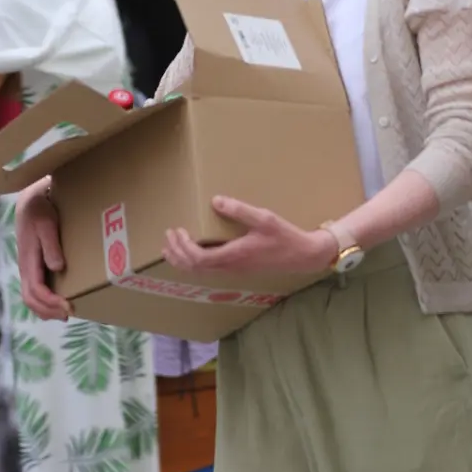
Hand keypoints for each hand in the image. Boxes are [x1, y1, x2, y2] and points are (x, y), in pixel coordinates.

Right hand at [15, 179, 71, 319]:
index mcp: (28, 261)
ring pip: (31, 297)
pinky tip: (58, 302)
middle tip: (69, 314)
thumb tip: (58, 267)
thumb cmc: (40, 211)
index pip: (36, 290)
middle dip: (48, 310)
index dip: (51, 302)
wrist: (30, 201)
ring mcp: (27, 268)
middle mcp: (25, 268)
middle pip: (30, 299)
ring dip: (46, 309)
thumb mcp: (47, 225)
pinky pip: (35, 290)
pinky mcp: (32, 266)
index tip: (68, 306)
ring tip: (64, 313)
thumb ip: (51, 246)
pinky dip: (45, 301)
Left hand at [163, 197, 336, 279]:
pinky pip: (209, 268)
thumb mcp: (264, 218)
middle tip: (168, 235)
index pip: (198, 258)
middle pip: (193, 267)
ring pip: (200, 270)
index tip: (177, 230)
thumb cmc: (285, 237)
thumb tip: (215, 201)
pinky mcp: (238, 268)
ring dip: (182, 259)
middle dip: (177, 253)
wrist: (303, 256)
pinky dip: (194, 262)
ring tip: (171, 246)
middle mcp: (231, 266)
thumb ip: (239, 210)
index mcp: (234, 255)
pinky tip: (193, 251)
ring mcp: (234, 269)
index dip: (183, 247)